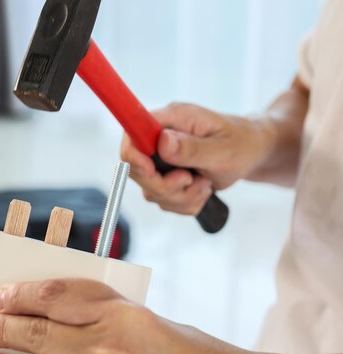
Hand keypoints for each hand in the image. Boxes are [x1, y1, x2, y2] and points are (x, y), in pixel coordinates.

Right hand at [121, 103, 273, 214]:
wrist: (252, 152)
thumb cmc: (242, 144)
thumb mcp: (223, 149)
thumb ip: (191, 148)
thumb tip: (163, 142)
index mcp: (171, 119)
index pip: (132, 135)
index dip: (134, 157)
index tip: (153, 173)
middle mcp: (160, 137)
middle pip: (137, 169)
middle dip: (164, 186)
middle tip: (192, 182)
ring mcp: (161, 157)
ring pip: (150, 190)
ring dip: (179, 197)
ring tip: (205, 185)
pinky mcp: (165, 174)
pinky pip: (162, 199)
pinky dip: (183, 203)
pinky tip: (201, 190)